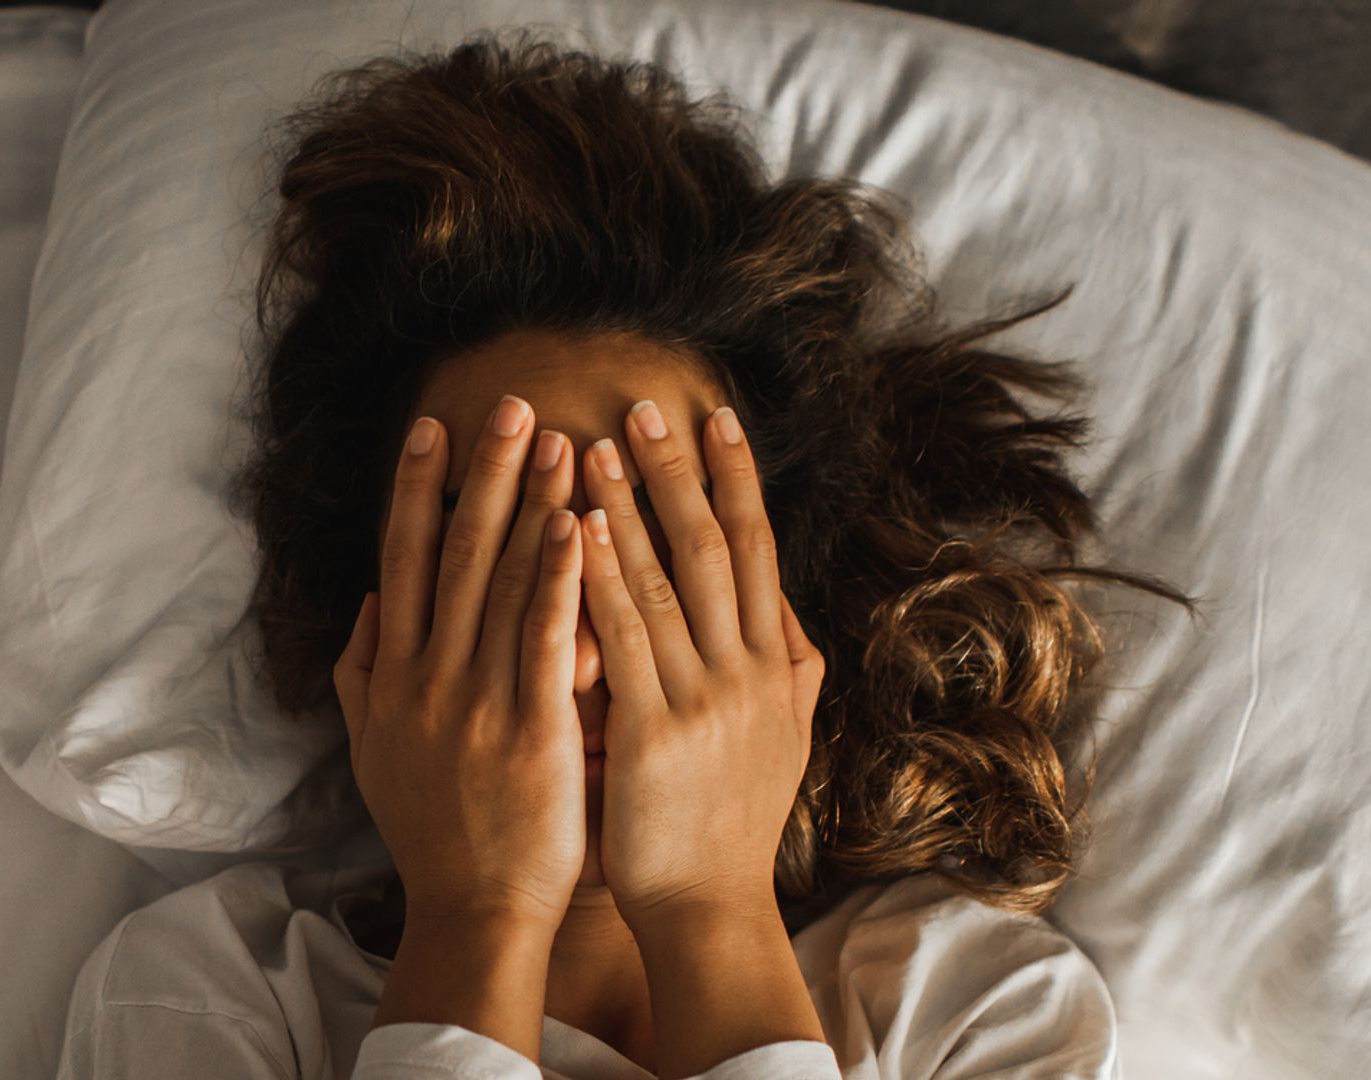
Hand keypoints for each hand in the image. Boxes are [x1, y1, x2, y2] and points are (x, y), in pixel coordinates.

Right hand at [333, 395, 587, 929]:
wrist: (473, 910)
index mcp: (395, 676)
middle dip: (483, 474)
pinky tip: (579, 526)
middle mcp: (429, 677)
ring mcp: (478, 701)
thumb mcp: (375, 751)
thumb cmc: (433, 833)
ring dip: (530, 505)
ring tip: (559, 440)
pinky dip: (559, 579)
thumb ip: (364, 675)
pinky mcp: (533, 729)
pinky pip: (546, 639)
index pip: (403, 561)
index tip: (433, 428)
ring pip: (502, 583)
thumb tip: (370, 606)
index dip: (416, 490)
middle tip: (510, 404)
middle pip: (453, 553)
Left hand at [577, 400, 825, 927]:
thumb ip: (790, 672)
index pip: (758, 551)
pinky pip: (626, 639)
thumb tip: (791, 616)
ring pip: (667, 581)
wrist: (711, 909)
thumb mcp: (784, 741)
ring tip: (595, 445)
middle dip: (680, 472)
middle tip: (647, 405)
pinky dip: (603, 578)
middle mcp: (749, 672)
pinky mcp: (656, 733)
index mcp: (774, 667)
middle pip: (716, 547)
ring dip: (631, 508)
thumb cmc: (732, 825)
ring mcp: (705, 700)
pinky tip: (579, 530)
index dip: (738, 481)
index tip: (717, 419)